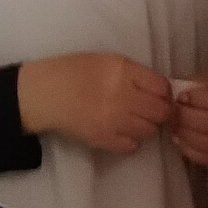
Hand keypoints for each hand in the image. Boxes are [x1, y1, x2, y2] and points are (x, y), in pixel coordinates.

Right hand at [19, 52, 175, 154]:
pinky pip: (132, 146)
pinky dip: (131, 141)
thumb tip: (159, 89)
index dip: (165, 92)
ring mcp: (113, 120)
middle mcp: (122, 95)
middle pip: (161, 111)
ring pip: (150, 130)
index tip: (159, 95)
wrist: (42, 93)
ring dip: (147, 126)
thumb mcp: (107, 61)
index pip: (162, 86)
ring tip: (134, 121)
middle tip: (151, 111)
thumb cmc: (73, 72)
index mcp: (123, 71)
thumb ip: (134, 74)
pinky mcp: (103, 139)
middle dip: (161, 112)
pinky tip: (122, 132)